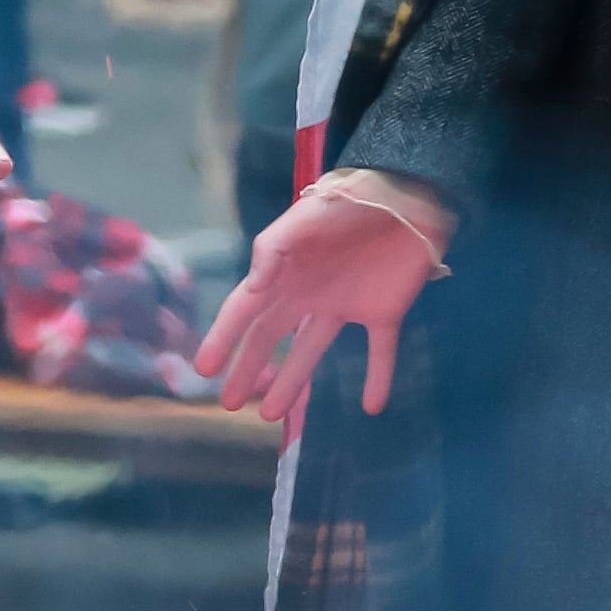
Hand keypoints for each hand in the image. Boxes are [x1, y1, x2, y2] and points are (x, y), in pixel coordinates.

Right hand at [195, 171, 451, 425]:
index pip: (245, 311)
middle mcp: (309, 296)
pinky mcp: (384, 311)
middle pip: (270, 339)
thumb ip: (273, 249)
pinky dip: (379, 378)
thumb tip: (252, 289)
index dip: (223, 339)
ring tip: (273, 416)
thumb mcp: (304, 217)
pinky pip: (380, 351)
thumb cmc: (347, 201)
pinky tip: (372, 406)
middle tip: (231, 404)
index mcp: (286, 274)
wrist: (406, 194)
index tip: (204, 369)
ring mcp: (346, 306)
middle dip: (248, 369)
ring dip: (293, 383)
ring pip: (312, 351)